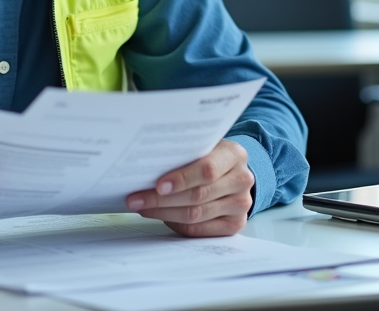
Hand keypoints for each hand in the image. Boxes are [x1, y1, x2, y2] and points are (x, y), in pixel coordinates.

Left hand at [125, 139, 254, 236]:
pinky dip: (175, 223)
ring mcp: (240, 204)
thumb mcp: (203, 147)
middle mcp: (242, 180)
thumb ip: (183, 155)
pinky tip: (159, 215)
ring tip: (142, 207)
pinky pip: (199, 229)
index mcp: (234, 155)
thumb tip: (145, 170)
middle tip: (136, 199)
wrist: (232, 172)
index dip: (181, 179)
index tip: (157, 185)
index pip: (207, 170)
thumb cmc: (209, 157)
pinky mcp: (234, 224)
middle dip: (162, 199)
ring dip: (163, 213)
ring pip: (196, 215)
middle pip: (198, 195)